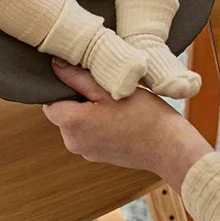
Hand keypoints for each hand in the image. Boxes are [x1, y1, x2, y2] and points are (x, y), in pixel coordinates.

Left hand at [42, 59, 213, 192]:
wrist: (170, 148)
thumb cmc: (145, 116)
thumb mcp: (110, 88)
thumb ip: (77, 77)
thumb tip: (54, 64)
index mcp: (72, 124)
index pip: (49, 101)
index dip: (63, 87)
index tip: (83, 80)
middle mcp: (73, 142)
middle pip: (63, 112)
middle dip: (78, 98)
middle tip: (104, 89)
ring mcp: (86, 152)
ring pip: (77, 122)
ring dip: (90, 111)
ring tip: (115, 103)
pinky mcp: (98, 156)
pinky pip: (90, 133)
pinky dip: (99, 123)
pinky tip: (120, 117)